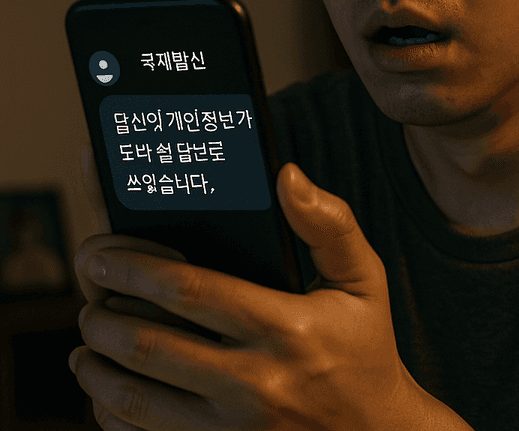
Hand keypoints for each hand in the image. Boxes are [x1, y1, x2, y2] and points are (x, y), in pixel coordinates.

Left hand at [70, 159, 424, 430]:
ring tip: (89, 335)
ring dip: (95, 363)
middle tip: (91, 292)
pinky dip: (111, 413)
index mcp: (286, 328)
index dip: (136, 268)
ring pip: (134, 398)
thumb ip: (330, 224)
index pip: (191, 291)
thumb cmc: (365, 349)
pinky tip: (109, 388)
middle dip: (102, 313)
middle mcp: (255, 384)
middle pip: (148, 345)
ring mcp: (233, 430)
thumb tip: (287, 176)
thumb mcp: (364, 280)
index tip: (102, 253)